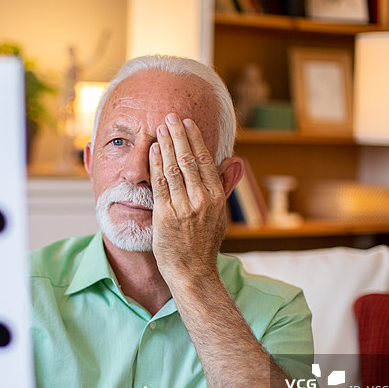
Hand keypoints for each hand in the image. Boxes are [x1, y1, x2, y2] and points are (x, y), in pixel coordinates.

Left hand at [149, 113, 233, 283]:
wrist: (192, 271)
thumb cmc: (204, 244)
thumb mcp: (221, 214)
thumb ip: (225, 186)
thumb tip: (235, 161)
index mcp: (216, 197)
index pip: (205, 160)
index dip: (195, 139)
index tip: (188, 123)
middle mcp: (201, 199)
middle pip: (188, 159)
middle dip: (178, 135)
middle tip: (171, 116)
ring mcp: (183, 207)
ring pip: (173, 168)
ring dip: (166, 145)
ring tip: (160, 128)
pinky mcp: (165, 215)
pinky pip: (159, 184)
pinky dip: (156, 164)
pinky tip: (153, 150)